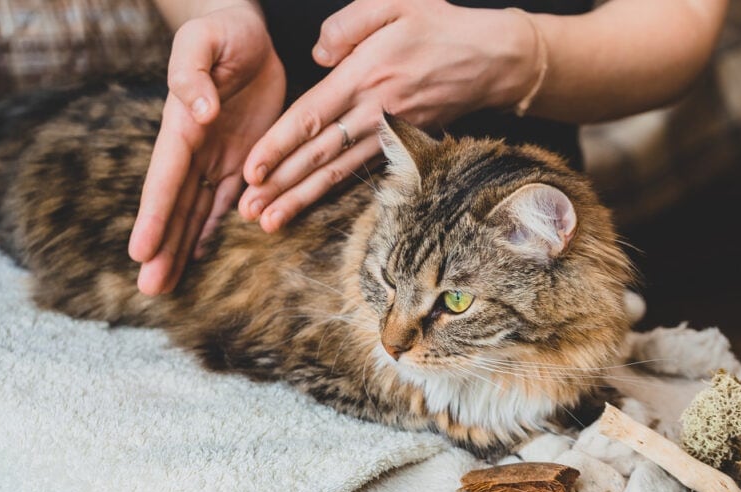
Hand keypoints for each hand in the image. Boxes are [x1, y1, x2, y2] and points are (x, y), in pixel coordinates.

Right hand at [128, 2, 285, 294]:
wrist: (247, 36)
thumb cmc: (224, 32)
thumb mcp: (205, 41)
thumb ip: (193, 73)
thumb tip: (196, 111)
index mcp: (183, 126)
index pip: (165, 178)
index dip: (154, 216)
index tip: (139, 252)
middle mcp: (195, 150)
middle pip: (175, 206)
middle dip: (162, 247)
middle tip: (149, 289)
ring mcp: (215, 159)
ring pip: (195, 212)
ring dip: (181, 249)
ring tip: (165, 285)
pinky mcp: (240, 161)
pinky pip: (224, 202)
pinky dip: (212, 229)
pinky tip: (200, 255)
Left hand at [239, 0, 540, 232]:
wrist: (492, 61)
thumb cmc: (440, 28)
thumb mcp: (394, 2)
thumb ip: (347, 24)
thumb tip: (316, 56)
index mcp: (364, 76)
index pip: (310, 118)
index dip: (278, 145)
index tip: (251, 169)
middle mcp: (373, 112)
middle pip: (318, 155)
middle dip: (280, 185)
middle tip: (248, 210)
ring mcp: (389, 134)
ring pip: (336, 172)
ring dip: (301, 199)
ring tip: (270, 222)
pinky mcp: (401, 144)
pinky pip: (359, 172)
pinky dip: (332, 192)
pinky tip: (310, 206)